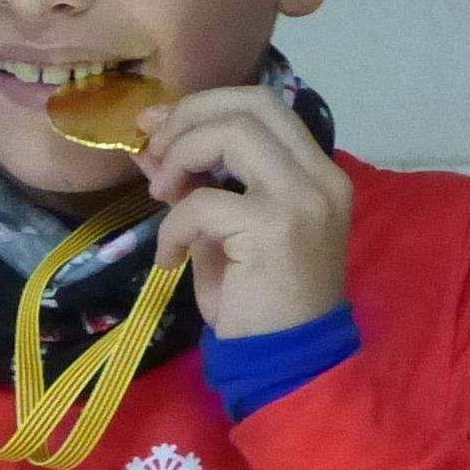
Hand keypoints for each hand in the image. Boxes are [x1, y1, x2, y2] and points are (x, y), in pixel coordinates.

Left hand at [140, 86, 352, 341]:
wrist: (290, 365)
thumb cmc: (262, 305)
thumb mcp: (224, 233)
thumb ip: (197, 185)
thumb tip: (149, 147)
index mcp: (317, 172)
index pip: (265, 105)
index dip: (206, 105)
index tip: (160, 127)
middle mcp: (319, 177)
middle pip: (252, 104)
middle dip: (190, 117)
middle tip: (154, 151)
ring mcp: (302, 200)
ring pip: (233, 133)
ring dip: (182, 155)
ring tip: (160, 197)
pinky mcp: (275, 228)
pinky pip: (204, 202)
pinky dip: (173, 226)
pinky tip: (170, 259)